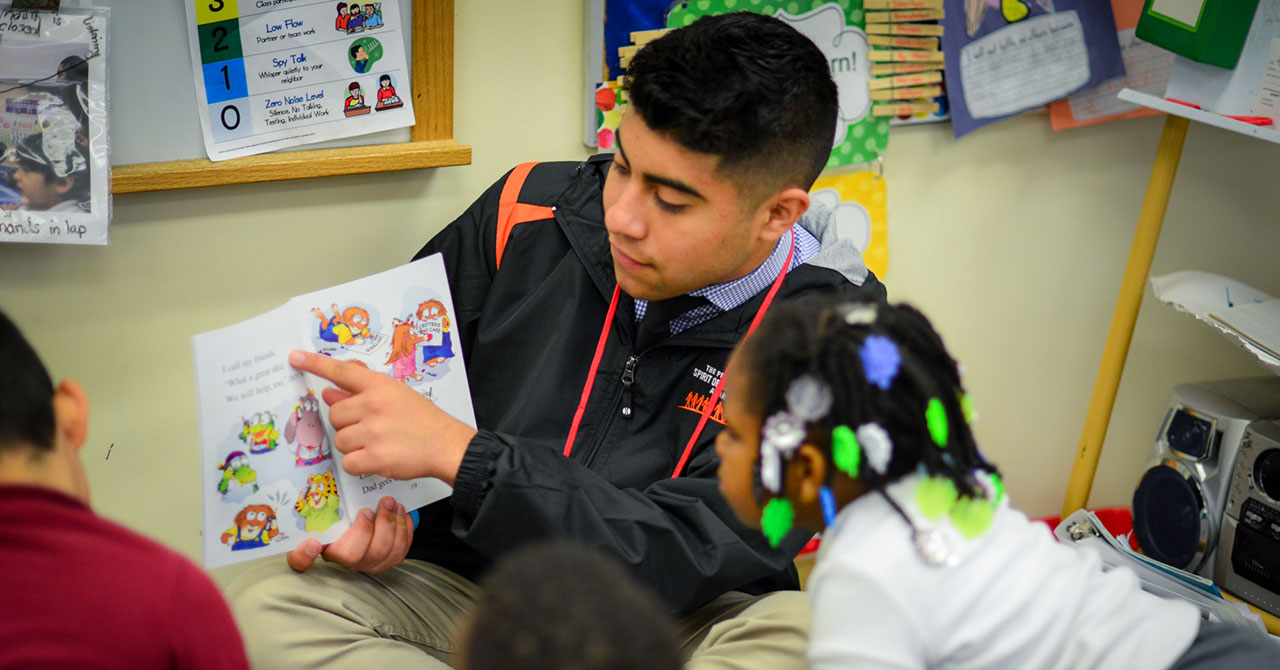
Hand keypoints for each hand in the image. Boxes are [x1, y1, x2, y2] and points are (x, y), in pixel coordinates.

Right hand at [286, 496, 411, 572]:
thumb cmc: (349, 508)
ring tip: (391, 504)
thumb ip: (327, 497)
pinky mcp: (386, 562)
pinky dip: (403, 530)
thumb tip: (327, 472)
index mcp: (320, 543)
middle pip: (352, 555)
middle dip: (366, 529)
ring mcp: (365, 564)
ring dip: (390, 524)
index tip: (312, 543)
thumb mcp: (334, 501)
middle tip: (370, 508)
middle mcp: (341, 559)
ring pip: (381, 552)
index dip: (303, 556)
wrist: (373, 518)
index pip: (300, 560)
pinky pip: (399, 551)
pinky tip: (401, 514)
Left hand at [288, 350, 474, 482]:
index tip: (295, 358)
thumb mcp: (396, 395)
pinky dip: (359, 464)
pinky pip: (348, 462)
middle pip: (335, 415)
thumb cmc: (422, 419)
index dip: (316, 364)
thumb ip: (362, 392)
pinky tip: (377, 459)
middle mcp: (374, 405)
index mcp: (380, 386)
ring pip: (340, 440)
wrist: (446, 445)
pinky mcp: (375, 458)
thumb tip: (329, 393)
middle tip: (370, 429)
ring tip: (378, 444)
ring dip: (354, 446)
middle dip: (347, 425)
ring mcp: (374, 431)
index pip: (342, 371)